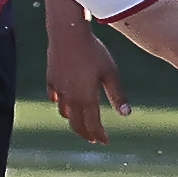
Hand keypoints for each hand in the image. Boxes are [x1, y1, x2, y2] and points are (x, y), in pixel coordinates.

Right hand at [46, 14, 129, 143]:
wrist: (68, 34)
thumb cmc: (94, 52)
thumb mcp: (111, 73)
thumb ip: (118, 95)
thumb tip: (126, 114)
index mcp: (86, 98)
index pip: (92, 125)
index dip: (99, 135)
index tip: (105, 141)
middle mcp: (70, 98)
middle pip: (76, 124)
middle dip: (86, 133)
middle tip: (94, 138)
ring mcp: (58, 89)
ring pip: (64, 112)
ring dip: (73, 120)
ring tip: (81, 122)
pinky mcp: (50, 79)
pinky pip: (55, 98)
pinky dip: (61, 104)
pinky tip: (63, 103)